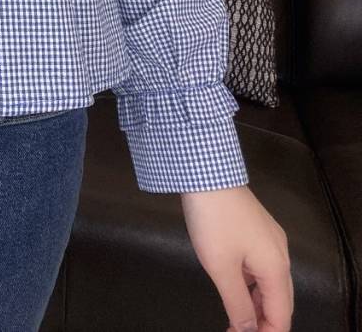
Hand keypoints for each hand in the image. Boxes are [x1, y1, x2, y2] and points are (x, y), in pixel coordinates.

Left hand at [180, 186, 292, 330]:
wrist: (207, 172)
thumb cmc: (214, 220)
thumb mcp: (222, 268)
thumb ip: (237, 304)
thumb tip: (248, 329)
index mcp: (277, 268)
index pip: (281, 316)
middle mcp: (281, 255)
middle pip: (281, 302)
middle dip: (263, 323)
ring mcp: (271, 240)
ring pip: (271, 284)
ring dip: (257, 304)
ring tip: (236, 318)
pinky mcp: (258, 230)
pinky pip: (262, 267)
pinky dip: (252, 285)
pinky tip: (236, 288)